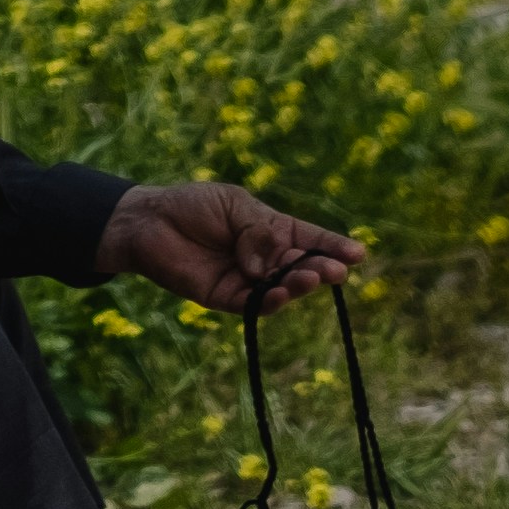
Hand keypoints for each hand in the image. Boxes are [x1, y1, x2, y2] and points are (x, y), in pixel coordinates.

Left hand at [100, 177, 361, 314]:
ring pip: (283, 288)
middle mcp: (265, 258)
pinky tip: (279, 291)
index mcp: (270, 230)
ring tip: (308, 277)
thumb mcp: (232, 204)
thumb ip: (257, 231)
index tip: (359, 253)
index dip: (333, 246)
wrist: (149, 222)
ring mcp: (248, 280)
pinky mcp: (227, 298)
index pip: (308, 238)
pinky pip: (255, 304)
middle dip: (321, 268)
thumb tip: (268, 265)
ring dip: (299, 284)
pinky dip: (270, 299)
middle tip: (335, 270)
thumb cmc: (192, 206)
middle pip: (301, 266)